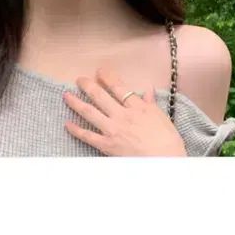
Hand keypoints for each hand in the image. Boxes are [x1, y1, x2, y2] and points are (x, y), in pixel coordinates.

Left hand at [63, 67, 186, 156]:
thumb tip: (147, 89)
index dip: (107, 76)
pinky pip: (89, 136)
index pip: (118, 86)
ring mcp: (113, 130)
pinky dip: (77, 130)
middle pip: (100, 96)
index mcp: (136, 107)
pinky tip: (67, 124)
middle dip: (88, 85)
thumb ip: (151, 103)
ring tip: (66, 95)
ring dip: (76, 102)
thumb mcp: (162, 118)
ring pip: (90, 112)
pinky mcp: (108, 146)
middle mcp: (122, 115)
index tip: (99, 71)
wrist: (166, 164)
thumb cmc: (168, 141)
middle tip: (79, 79)